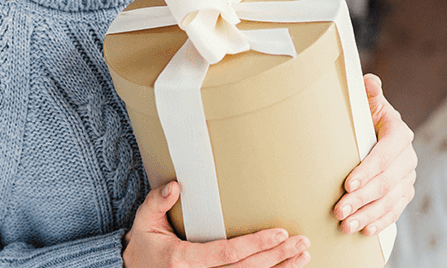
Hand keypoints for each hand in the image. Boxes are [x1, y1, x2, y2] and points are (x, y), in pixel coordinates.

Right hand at [123, 181, 310, 267]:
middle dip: (277, 257)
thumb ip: (157, 202)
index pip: (228, 254)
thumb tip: (176, 186)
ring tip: (302, 257)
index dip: (256, 244)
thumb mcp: (143, 221)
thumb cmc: (143, 245)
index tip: (280, 233)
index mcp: (183, 261)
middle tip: (302, 243)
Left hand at [334, 74, 416, 235]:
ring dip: (368, 215)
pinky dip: (381, 222)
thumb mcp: (367, 102)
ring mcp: (407, 177)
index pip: (384, 155)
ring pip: (390, 200)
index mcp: (399, 133)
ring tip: (347, 225)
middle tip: (339, 211)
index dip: (367, 171)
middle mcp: (408, 157)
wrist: (377, 130)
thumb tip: (369, 81)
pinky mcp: (404, 192)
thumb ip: (369, 93)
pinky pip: (395, 210)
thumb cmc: (366, 115)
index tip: (347, 185)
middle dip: (361, 198)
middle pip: (386, 182)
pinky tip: (365, 231)